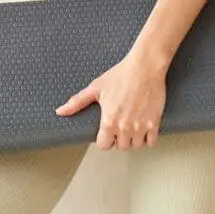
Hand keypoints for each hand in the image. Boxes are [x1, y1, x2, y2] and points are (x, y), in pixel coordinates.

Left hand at [55, 50, 169, 149]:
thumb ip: (77, 102)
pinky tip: (143, 126)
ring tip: (132, 126)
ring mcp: (140, 126)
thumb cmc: (121, 75)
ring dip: (133, 139)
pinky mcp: (154, 123)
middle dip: (119, 139)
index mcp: (109, 120)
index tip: (107, 132)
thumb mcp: (95, 88)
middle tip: (120, 126)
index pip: (104, 146)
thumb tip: (60, 111)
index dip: (105, 140)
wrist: (144, 67)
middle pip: (120, 146)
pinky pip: (151, 142)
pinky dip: (148, 137)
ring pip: (135, 146)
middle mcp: (124, 127)